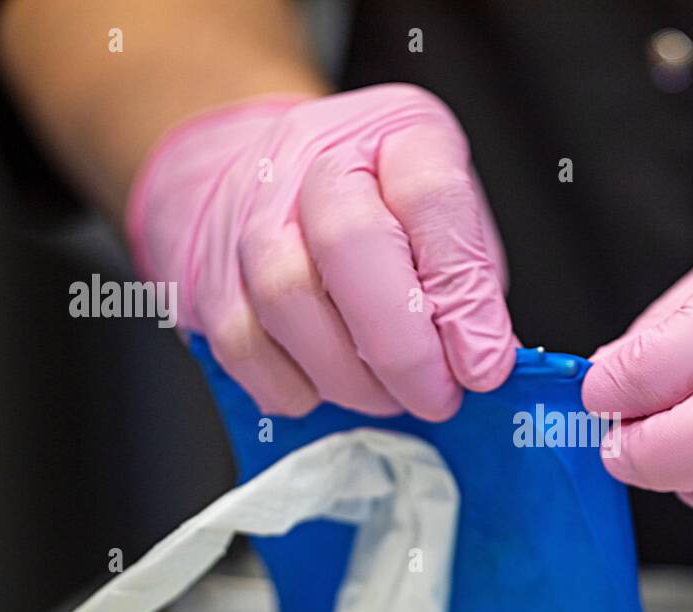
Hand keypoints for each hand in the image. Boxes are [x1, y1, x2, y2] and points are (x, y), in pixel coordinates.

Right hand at [127, 84, 514, 419]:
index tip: (484, 365)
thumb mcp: (449, 223)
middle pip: (347, 243)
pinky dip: (297, 388)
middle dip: (402, 347)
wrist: (265, 181)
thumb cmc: (379, 208)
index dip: (462, 292)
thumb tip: (480, 361)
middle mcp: (313, 158)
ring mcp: (248, 212)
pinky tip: (330, 388)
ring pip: (287, 299)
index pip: (430, 197)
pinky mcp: (209, 275)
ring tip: (390, 396)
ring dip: (351, 377)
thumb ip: (470, 284)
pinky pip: (244, 346)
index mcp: (398, 133)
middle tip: (437, 397)